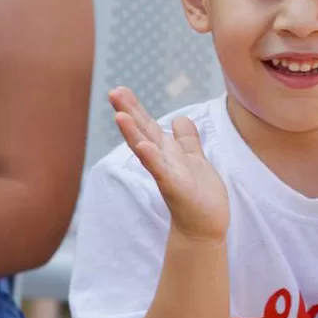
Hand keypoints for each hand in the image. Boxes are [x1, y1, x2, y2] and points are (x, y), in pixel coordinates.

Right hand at [110, 87, 228, 243]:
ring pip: (147, 150)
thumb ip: (186, 140)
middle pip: (143, 132)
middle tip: (113, 93)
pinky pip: (161, 171)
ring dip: (133, 133)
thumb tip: (179, 118)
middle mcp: (162, 161)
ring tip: (120, 116)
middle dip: (128, 113)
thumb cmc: (199, 196)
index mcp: (167, 153)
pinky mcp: (176, 188)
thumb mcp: (194, 160)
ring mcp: (167, 174)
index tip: (120, 89)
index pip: (148, 126)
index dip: (135, 108)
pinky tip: (144, 146)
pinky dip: (152, 158)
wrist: (205, 227)